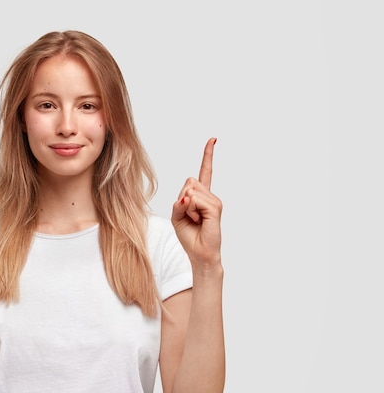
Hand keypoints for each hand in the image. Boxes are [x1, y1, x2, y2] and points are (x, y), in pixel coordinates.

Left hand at [171, 138, 222, 269]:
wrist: (200, 253)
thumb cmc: (189, 235)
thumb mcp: (176, 215)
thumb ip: (179, 201)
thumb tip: (189, 194)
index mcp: (201, 195)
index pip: (205, 171)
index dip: (208, 155)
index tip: (213, 139)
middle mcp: (210, 195)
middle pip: (189, 181)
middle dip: (182, 197)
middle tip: (189, 215)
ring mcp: (214, 201)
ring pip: (190, 190)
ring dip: (186, 206)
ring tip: (195, 219)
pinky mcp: (215, 208)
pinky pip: (195, 199)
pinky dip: (191, 209)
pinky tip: (198, 220)